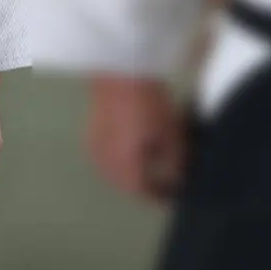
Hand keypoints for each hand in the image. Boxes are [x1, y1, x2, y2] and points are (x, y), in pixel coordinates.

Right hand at [87, 75, 186, 203]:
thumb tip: (180, 180)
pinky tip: (130, 149)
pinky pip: (104, 158)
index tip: (176, 193)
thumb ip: (177, 165)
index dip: (161, 196)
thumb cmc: (149, 105)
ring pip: (113, 173)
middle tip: (165, 180)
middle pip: (126, 185)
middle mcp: (105, 163)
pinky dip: (118, 161)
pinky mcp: (90, 134)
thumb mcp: (173, 137)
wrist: (121, 73)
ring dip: (129, 174)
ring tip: (150, 165)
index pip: (144, 193)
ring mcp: (94, 148)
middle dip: (145, 185)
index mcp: (125, 167)